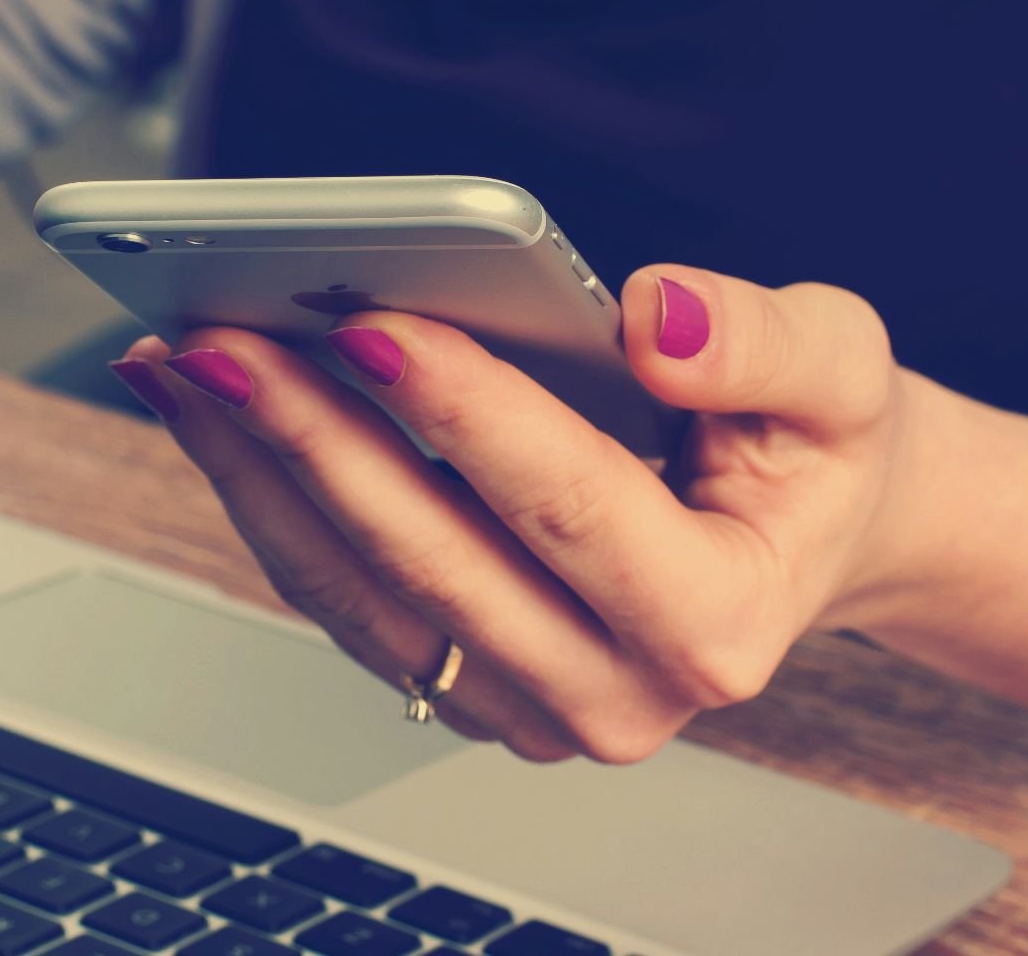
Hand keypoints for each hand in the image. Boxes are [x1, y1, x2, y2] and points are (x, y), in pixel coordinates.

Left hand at [112, 267, 930, 762]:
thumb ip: (765, 344)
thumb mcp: (843, 374)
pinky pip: (342, 601)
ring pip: (359, 593)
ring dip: (258, 475)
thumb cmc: (813, 453)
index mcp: (717, 624)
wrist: (799, 535)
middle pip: (432, 561)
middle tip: (219, 340)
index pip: (567, 507)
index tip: (369, 323)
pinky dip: (270, 503)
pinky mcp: (464, 687)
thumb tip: (654, 319)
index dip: (463, 413)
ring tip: (184, 367)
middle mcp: (616, 695)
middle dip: (313, 439)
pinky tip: (217, 417)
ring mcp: (528, 707)